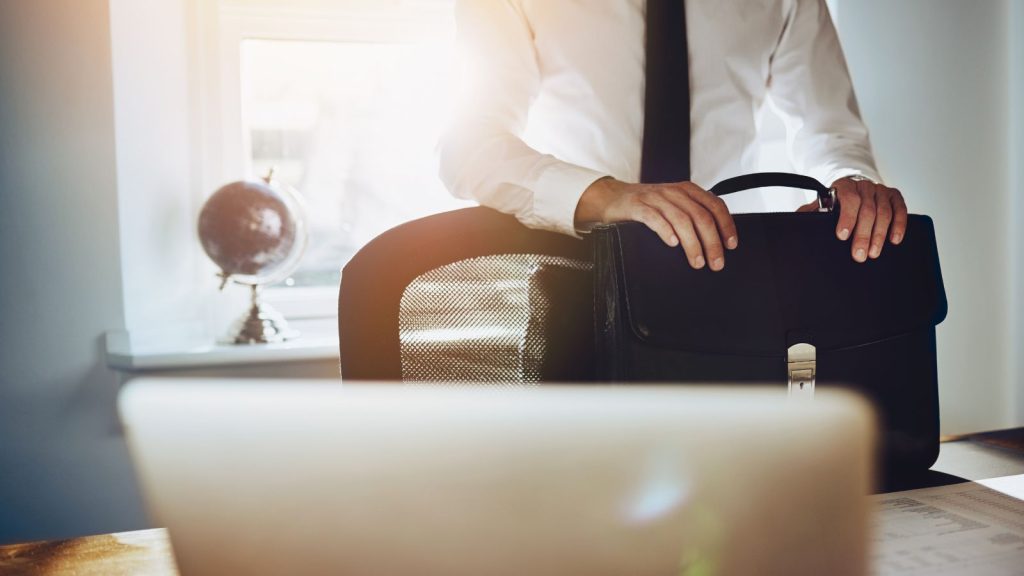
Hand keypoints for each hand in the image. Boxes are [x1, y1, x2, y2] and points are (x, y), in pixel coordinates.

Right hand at [575, 177, 737, 270]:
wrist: (613, 198)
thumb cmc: (647, 206)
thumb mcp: (674, 205)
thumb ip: (693, 215)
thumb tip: (717, 242)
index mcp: (687, 190)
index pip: (715, 205)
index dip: (726, 225)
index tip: (731, 245)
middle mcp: (674, 191)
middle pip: (701, 216)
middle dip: (712, 242)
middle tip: (716, 263)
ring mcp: (655, 198)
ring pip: (681, 219)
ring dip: (692, 243)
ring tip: (697, 261)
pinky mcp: (637, 206)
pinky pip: (654, 218)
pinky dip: (666, 231)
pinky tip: (672, 244)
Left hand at [798, 176, 906, 262]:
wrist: (855, 187)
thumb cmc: (836, 201)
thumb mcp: (822, 203)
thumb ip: (810, 211)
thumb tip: (794, 221)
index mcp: (844, 186)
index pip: (849, 200)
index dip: (847, 218)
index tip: (842, 236)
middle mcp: (864, 186)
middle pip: (868, 210)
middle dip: (864, 235)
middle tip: (859, 255)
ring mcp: (880, 190)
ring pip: (884, 212)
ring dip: (879, 235)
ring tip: (874, 253)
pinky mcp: (894, 195)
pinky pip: (900, 209)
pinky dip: (899, 225)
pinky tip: (895, 240)